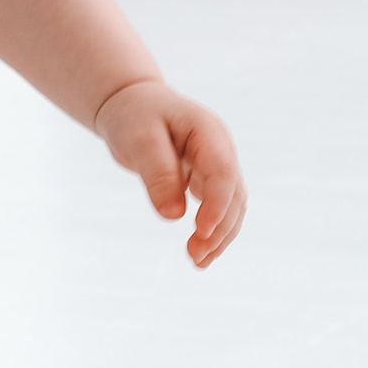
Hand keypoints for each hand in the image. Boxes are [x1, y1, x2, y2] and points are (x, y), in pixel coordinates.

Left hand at [93, 80, 246, 267]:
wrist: (133, 105)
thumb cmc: (134, 116)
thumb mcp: (139, 139)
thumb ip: (157, 173)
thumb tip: (173, 216)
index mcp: (208, 133)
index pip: (222, 173)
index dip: (217, 205)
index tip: (201, 232)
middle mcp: (221, 151)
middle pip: (233, 195)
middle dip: (219, 228)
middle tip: (194, 256)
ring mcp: (218, 166)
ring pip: (232, 207)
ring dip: (220, 236)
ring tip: (197, 262)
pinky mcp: (208, 180)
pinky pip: (219, 210)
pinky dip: (213, 232)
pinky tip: (200, 254)